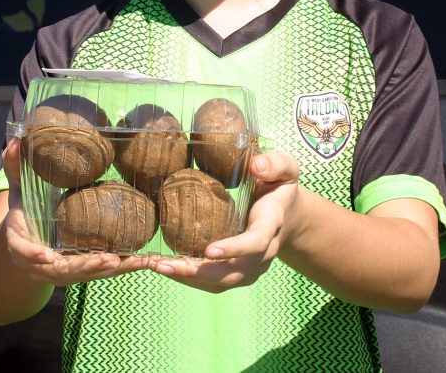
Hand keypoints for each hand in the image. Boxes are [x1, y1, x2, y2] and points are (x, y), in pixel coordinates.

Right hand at [0, 138, 150, 285]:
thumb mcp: (18, 192)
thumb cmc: (23, 214)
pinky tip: (144, 262)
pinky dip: (123, 268)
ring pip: (85, 274)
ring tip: (133, 262)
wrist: (26, 244)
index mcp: (20, 245)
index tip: (46, 256)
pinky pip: (101, 272)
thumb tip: (13, 141)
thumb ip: (15, 169)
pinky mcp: (80, 271)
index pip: (24, 252)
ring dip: (109, 270)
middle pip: (62, 271)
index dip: (33, 254)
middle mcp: (41, 265)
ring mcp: (62, 271)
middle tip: (106, 259)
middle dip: (84, 266)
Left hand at [149, 150, 299, 291]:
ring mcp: (251, 267)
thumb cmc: (280, 187)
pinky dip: (188, 278)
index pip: (255, 242)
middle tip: (163, 265)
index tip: (208, 250)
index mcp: (271, 224)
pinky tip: (163, 266)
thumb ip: (274, 163)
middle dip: (197, 272)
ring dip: (187, 278)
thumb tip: (255, 165)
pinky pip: (213, 283)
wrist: (289, 217)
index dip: (234, 249)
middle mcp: (263, 253)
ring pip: (220, 282)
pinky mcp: (239, 273)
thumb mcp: (285, 168)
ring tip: (156, 266)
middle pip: (231, 272)